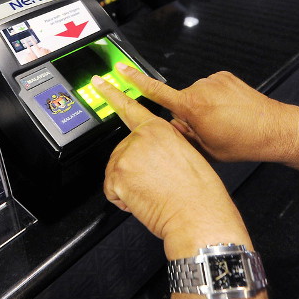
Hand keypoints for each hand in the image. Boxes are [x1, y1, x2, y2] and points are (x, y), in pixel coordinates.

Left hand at [93, 75, 248, 255]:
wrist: (199, 216)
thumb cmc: (200, 193)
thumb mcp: (186, 154)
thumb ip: (164, 143)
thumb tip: (153, 151)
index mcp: (159, 129)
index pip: (130, 107)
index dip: (111, 93)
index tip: (98, 83)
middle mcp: (141, 137)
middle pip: (122, 151)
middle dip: (132, 169)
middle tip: (156, 184)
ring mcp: (127, 155)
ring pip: (116, 172)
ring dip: (129, 186)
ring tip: (154, 193)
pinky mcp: (118, 175)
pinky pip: (112, 191)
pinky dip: (124, 200)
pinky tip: (144, 200)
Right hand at [110, 64, 298, 164]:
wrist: (275, 129)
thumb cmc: (243, 142)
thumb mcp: (205, 149)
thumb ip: (180, 136)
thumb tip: (167, 129)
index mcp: (191, 108)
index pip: (154, 91)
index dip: (132, 81)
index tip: (118, 71)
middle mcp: (201, 89)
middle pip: (180, 101)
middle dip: (187, 113)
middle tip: (209, 129)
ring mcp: (214, 80)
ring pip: (196, 95)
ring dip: (204, 107)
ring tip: (224, 121)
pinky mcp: (225, 77)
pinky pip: (211, 88)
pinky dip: (216, 99)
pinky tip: (229, 112)